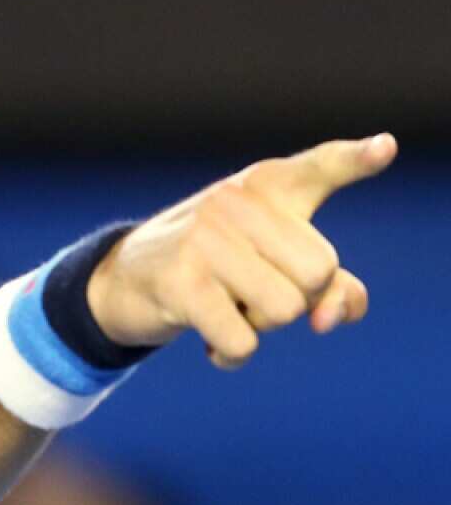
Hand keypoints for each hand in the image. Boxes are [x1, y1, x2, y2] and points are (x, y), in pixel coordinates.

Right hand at [86, 134, 396, 369]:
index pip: (317, 168)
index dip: (354, 160)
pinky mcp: (180, 283)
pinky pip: (243, 341)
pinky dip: (233, 354)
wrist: (120, 283)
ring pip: (286, 309)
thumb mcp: (266, 264)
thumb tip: (335, 317)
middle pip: (319, 273)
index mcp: (263, 188)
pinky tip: (210, 341)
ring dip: (261, 328)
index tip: (384, 150)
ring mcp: (204, 240)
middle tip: (250, 294)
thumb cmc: (207, 270)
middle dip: (295, 300)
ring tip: (228, 311)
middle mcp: (234, 203)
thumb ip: (326, 285)